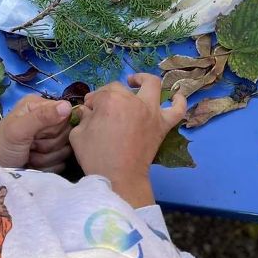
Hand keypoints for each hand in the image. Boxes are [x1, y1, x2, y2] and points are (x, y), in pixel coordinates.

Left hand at [0, 96, 72, 171]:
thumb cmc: (1, 146)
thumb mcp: (18, 130)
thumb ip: (42, 117)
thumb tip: (68, 106)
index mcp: (39, 106)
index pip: (68, 113)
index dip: (57, 127)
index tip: (38, 134)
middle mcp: (47, 119)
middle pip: (68, 133)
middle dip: (49, 144)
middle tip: (31, 146)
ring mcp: (51, 139)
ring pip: (66, 150)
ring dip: (47, 157)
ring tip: (29, 155)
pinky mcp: (52, 156)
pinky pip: (62, 162)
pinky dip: (47, 166)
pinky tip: (33, 164)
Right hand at [70, 74, 186, 206]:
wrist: (119, 177)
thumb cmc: (96, 157)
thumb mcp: (78, 135)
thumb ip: (83, 118)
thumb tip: (88, 110)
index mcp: (111, 101)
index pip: (99, 95)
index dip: (92, 102)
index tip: (88, 110)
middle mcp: (133, 100)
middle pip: (120, 88)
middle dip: (107, 93)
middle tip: (102, 106)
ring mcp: (150, 111)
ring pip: (152, 85)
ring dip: (144, 80)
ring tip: (136, 82)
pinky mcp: (162, 124)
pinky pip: (177, 109)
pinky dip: (179, 101)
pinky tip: (176, 96)